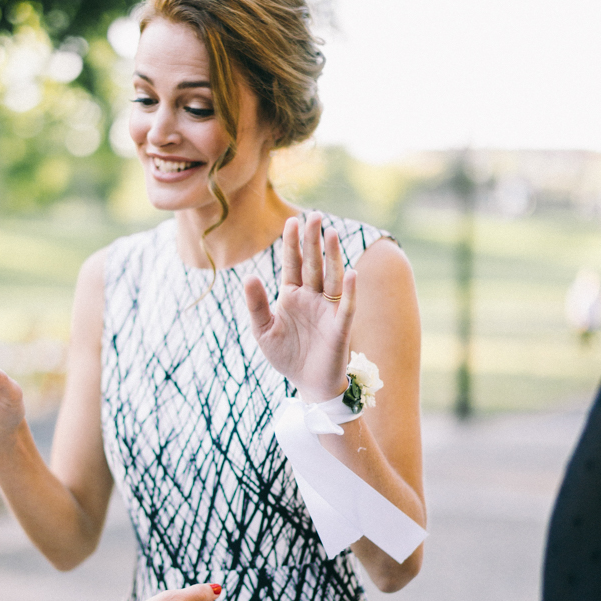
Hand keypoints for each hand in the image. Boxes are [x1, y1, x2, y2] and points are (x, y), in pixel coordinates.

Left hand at [244, 213, 355, 402]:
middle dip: (313, 241)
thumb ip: (255, 304)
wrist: (307, 385)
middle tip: (315, 216)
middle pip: (312, 264)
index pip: (292, 264)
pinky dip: (351, 291)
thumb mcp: (263, 331)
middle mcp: (311, 297)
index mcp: (291, 295)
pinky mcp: (340, 327)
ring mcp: (327, 310)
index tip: (292, 221)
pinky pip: (347, 306)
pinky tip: (351, 273)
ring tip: (332, 233)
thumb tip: (249, 276)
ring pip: (331, 277)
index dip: (292, 243)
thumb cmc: (286, 356)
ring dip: (332, 257)